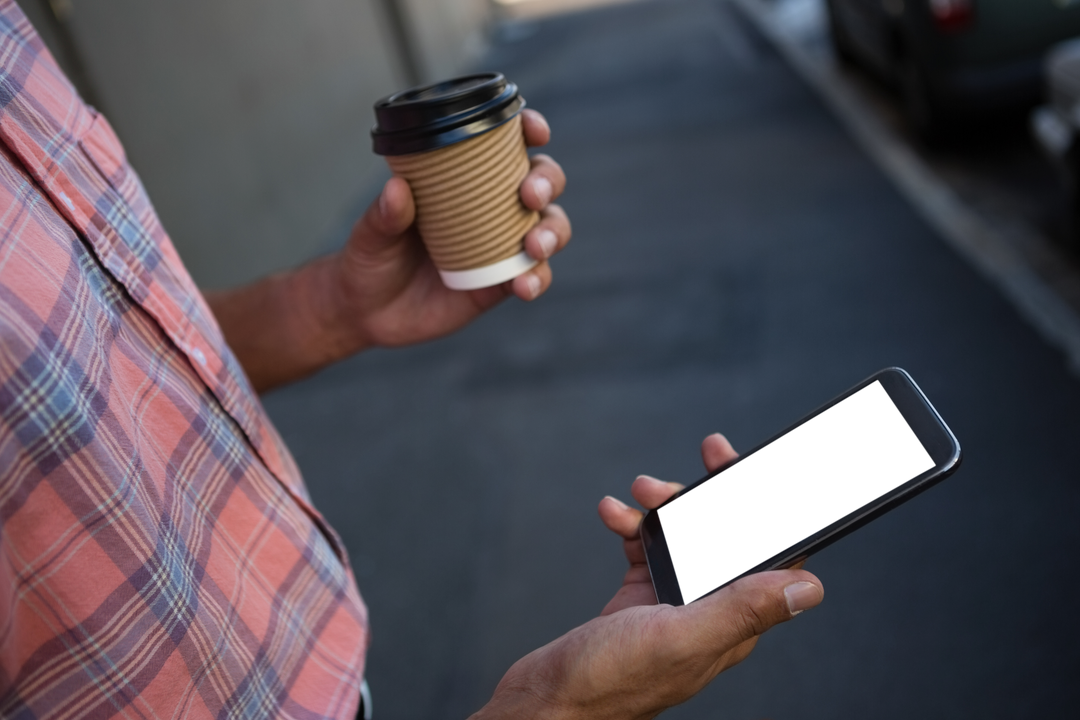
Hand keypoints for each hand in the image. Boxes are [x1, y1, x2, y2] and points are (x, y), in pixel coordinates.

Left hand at [204, 109, 568, 391]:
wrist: (365, 312)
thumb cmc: (369, 257)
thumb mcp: (370, 233)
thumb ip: (384, 214)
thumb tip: (397, 188)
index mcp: (464, 179)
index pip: (507, 146)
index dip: (530, 130)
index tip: (534, 132)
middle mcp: (492, 207)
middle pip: (542, 182)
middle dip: (548, 181)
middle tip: (530, 196)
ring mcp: (502, 246)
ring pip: (550, 228)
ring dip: (553, 232)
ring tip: (535, 247)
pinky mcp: (501, 284)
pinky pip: (533, 276)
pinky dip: (536, 278)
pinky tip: (523, 285)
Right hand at [471, 434, 823, 719]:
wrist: (547, 701)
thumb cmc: (610, 682)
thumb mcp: (680, 637)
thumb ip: (741, 610)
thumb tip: (810, 588)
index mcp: (731, 623)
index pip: (770, 556)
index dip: (767, 509)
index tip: (750, 469)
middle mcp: (708, 611)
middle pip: (726, 537)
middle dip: (712, 494)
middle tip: (706, 452)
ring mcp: (672, 604)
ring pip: (683, 536)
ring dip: (664, 505)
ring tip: (638, 492)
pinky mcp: (638, 599)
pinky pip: (644, 546)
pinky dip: (631, 524)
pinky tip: (613, 514)